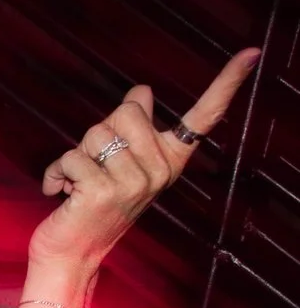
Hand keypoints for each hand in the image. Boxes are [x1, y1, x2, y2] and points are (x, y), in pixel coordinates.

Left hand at [31, 49, 259, 269]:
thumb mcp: (118, 162)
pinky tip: (61, 194)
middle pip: (127, 109)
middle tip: (95, 164)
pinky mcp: (104, 191)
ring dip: (76, 155)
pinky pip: (71, 157)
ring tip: (79, 182)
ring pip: (96, 132)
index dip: (227, 82)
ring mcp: (135, 182)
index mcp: (171, 158)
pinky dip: (55, 173)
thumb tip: (142, 92)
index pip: (205, 116)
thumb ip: (131, 127)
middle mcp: (161, 169)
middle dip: (100, 131)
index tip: (251, 52)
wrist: (71, 256)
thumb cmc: (90, 203)